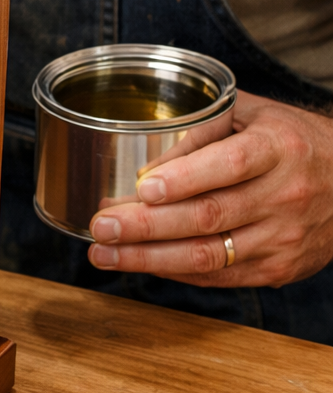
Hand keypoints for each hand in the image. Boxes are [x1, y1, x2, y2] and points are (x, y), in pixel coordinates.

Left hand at [86, 92, 332, 286]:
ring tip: (103, 254)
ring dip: (148, 258)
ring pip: (208, 255)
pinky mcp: (279, 269)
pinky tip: (140, 263)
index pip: (229, 165)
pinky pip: (218, 276)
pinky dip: (174, 272)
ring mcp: (283, 238)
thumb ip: (200, 129)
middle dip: (146, 226)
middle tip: (101, 226)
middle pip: (208, 216)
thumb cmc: (289, 141)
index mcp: (278, 149)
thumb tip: (145, 161)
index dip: (184, 179)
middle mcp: (284, 196)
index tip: (144, 188)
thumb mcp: (252, 116)